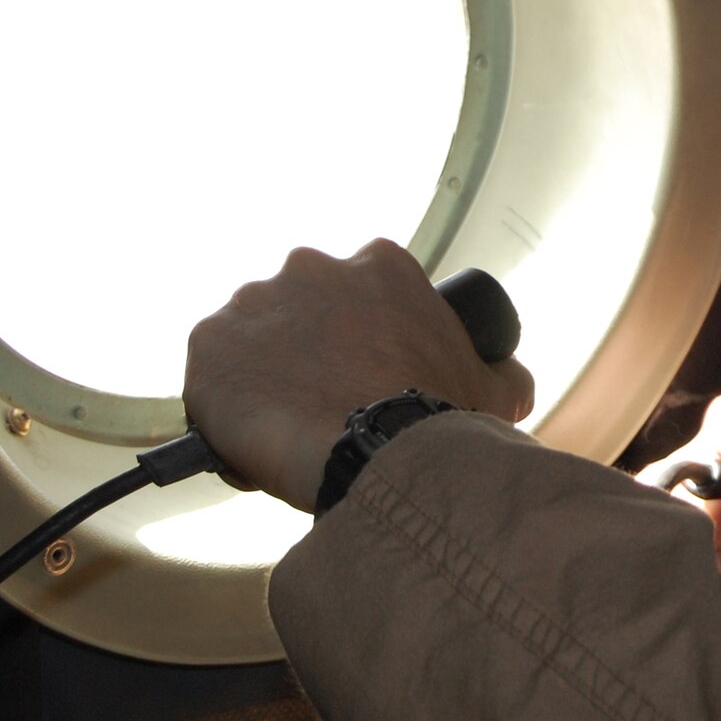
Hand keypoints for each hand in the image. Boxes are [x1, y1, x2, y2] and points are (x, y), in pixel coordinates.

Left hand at [183, 239, 533, 510]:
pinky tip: (253, 438)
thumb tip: (511, 376)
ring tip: (289, 428)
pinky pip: (211, 373)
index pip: (362, 292)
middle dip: (310, 348)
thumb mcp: (496, 389)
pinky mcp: (209, 342)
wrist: (373, 456)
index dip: (363, 337)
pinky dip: (224, 402)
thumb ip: (505, 372)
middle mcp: (312, 265)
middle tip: (328, 402)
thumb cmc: (437, 420)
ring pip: (254, 340)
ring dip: (266, 374)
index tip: (365, 373)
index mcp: (381, 264)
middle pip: (303, 308)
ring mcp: (255, 300)